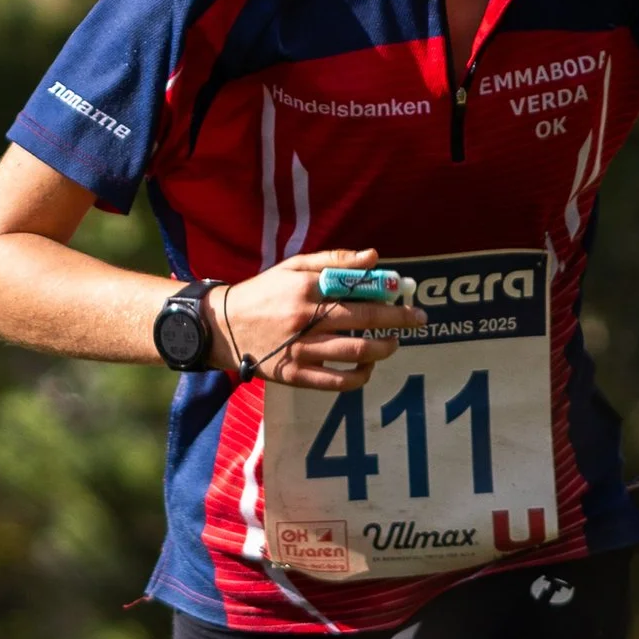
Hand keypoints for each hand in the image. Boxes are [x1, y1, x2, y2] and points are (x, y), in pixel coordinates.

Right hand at [212, 250, 425, 391]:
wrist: (221, 326)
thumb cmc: (262, 293)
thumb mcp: (292, 267)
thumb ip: (334, 261)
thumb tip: (373, 256)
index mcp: (305, 289)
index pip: (357, 290)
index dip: (387, 294)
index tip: (407, 295)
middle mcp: (305, 319)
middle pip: (363, 321)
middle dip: (398, 321)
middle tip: (418, 321)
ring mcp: (299, 350)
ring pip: (355, 352)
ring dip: (383, 348)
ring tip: (393, 344)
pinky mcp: (293, 376)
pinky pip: (336, 382)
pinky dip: (359, 376)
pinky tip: (367, 367)